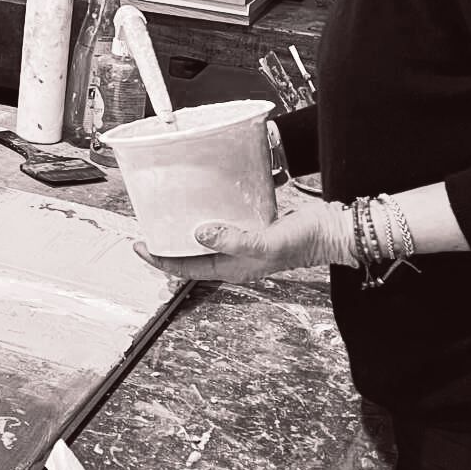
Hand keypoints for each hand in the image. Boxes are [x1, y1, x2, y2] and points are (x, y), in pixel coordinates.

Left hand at [133, 202, 354, 283]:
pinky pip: (223, 224)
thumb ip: (233, 239)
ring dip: (186, 229)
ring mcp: (243, 244)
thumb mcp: (265, 243)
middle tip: (148, 228)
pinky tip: (205, 200)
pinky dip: (209, 215)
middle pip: (191, 255)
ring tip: (168, 214)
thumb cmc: (304, 242)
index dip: (159, 260)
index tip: (139, 245)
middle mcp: (234, 259)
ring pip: (205, 239)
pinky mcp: (253, 228)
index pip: (185, 268)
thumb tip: (198, 233)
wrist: (331, 230)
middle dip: (167, 245)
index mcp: (232, 268)